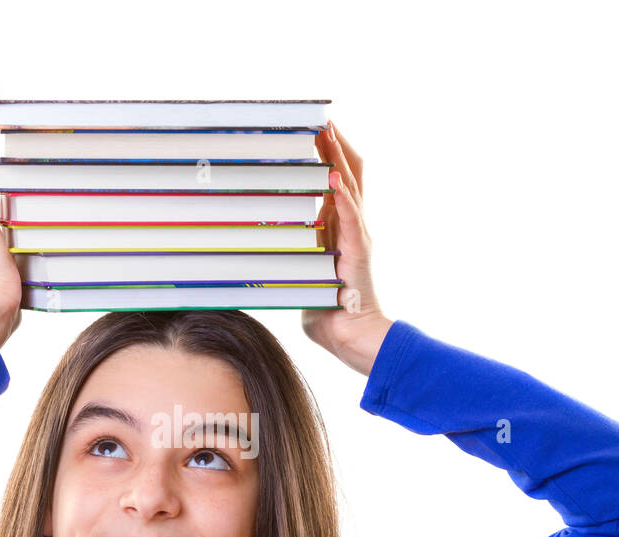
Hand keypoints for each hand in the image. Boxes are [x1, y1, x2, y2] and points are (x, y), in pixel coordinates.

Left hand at [301, 120, 391, 375]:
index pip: (336, 180)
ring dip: (339, 157)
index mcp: (339, 227)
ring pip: (352, 186)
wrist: (349, 335)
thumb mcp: (302, 270)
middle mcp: (352, 225)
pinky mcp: (358, 250)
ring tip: (327, 132)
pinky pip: (350, 216)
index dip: (328, 154)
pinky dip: (341, 195)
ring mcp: (358, 235)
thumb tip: (260, 243)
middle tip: (322, 118)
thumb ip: (290, 252)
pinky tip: (333, 178)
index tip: (314, 130)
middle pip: (350, 172)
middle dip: (336, 144)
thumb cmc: (324, 308)